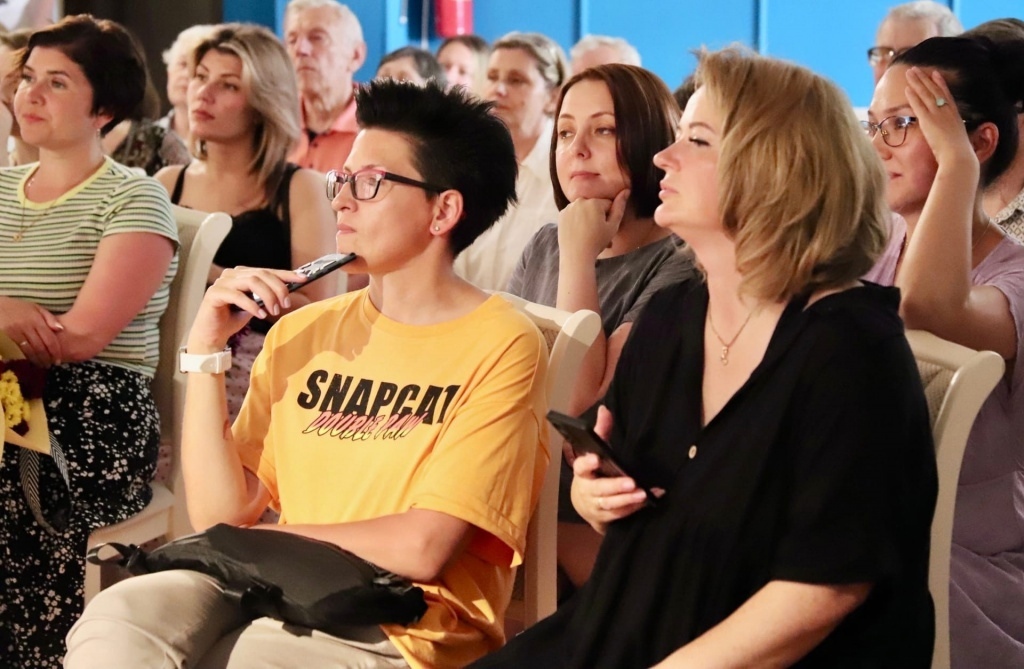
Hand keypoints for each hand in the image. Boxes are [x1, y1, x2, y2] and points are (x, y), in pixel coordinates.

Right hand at [0, 296, 63, 366]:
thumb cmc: (17, 307)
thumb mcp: (35, 307)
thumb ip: (49, 318)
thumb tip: (61, 329)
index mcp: (36, 320)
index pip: (50, 339)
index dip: (55, 352)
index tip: (58, 360)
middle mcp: (26, 327)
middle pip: (40, 347)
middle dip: (46, 358)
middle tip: (50, 365)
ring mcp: (14, 333)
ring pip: (28, 351)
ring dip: (36, 360)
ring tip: (41, 365)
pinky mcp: (5, 338)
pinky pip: (16, 350)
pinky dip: (24, 357)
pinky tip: (28, 361)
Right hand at [186, 266, 304, 351]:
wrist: (212, 335)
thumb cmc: (233, 319)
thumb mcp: (256, 306)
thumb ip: (267, 296)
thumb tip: (288, 292)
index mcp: (243, 274)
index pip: (268, 270)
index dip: (286, 274)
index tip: (303, 278)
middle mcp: (232, 274)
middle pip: (261, 274)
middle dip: (278, 288)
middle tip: (286, 304)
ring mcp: (222, 282)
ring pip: (251, 281)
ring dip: (267, 296)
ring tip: (274, 311)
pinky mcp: (214, 293)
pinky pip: (237, 295)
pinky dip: (252, 305)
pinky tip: (260, 315)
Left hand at [557, 189, 629, 261]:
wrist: (576, 256)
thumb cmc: (597, 242)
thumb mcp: (613, 226)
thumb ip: (620, 207)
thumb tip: (626, 190)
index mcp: (594, 202)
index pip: (608, 204)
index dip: (609, 217)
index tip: (604, 228)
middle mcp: (580, 201)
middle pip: (595, 206)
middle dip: (597, 216)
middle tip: (596, 232)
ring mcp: (569, 207)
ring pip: (584, 209)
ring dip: (587, 216)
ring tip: (587, 233)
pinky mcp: (561, 214)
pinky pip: (573, 213)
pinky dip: (576, 220)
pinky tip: (578, 231)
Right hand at [570, 406, 646, 532]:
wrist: (585, 504)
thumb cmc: (594, 473)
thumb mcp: (594, 453)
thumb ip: (601, 432)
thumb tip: (605, 409)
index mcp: (583, 473)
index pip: (581, 467)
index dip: (588, 463)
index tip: (596, 458)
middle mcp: (587, 490)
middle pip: (600, 489)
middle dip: (615, 487)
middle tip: (631, 483)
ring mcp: (596, 506)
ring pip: (611, 504)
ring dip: (627, 500)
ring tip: (643, 494)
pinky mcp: (606, 518)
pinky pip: (621, 514)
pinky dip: (635, 508)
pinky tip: (649, 500)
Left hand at [904, 67, 978, 174]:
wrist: (958, 156)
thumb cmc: (959, 155)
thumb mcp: (957, 142)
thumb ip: (951, 137)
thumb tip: (949, 140)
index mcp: (955, 115)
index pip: (946, 95)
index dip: (940, 83)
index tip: (935, 73)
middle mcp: (947, 111)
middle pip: (934, 90)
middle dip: (924, 78)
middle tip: (916, 69)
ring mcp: (938, 115)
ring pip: (926, 94)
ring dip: (917, 82)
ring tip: (909, 72)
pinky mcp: (929, 121)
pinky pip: (919, 105)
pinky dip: (913, 96)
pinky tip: (907, 88)